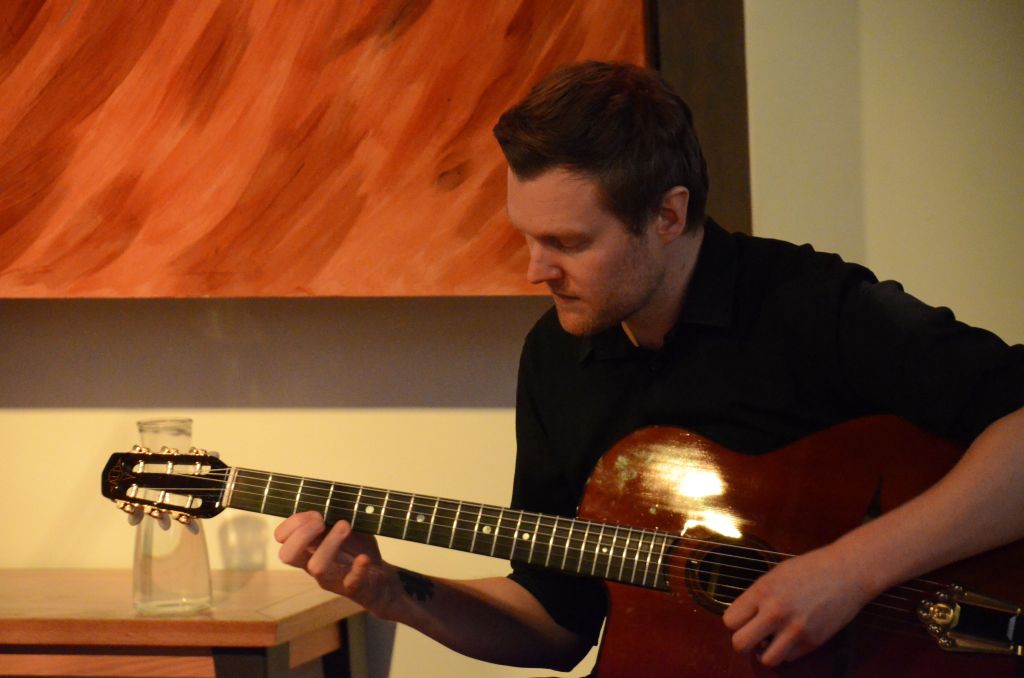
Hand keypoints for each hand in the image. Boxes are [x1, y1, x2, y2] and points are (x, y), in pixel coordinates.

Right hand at [275, 511, 400, 617]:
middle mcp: (313, 563)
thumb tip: (325, 505)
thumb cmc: (356, 549)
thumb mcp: (343, 527)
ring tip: (345, 526)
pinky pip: (350, 582)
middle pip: (287, 555)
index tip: (316, 512)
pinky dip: (357, 568)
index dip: (293, 523)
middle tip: (321, 521)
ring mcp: (331, 578)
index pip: (282, 538)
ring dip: (329, 544)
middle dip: (301, 534)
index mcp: (308, 547)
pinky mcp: (352, 587)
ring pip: (317, 568)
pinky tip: (363, 557)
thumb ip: (332, 516)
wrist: (379, 577)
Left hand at [721, 545, 873, 666]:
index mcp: (762, 591)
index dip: (735, 622)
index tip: (743, 619)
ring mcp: (795, 629)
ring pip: (765, 659)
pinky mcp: (813, 641)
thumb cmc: (809, 569)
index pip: (729, 620)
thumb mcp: (775, 575)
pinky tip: (790, 638)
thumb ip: (757, 596)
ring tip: (770, 641)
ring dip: (765, 652)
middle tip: (752, 635)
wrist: (847, 573)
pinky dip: (786, 652)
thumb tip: (743, 617)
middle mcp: (776, 611)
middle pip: (740, 644)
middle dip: (743, 642)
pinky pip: (789, 658)